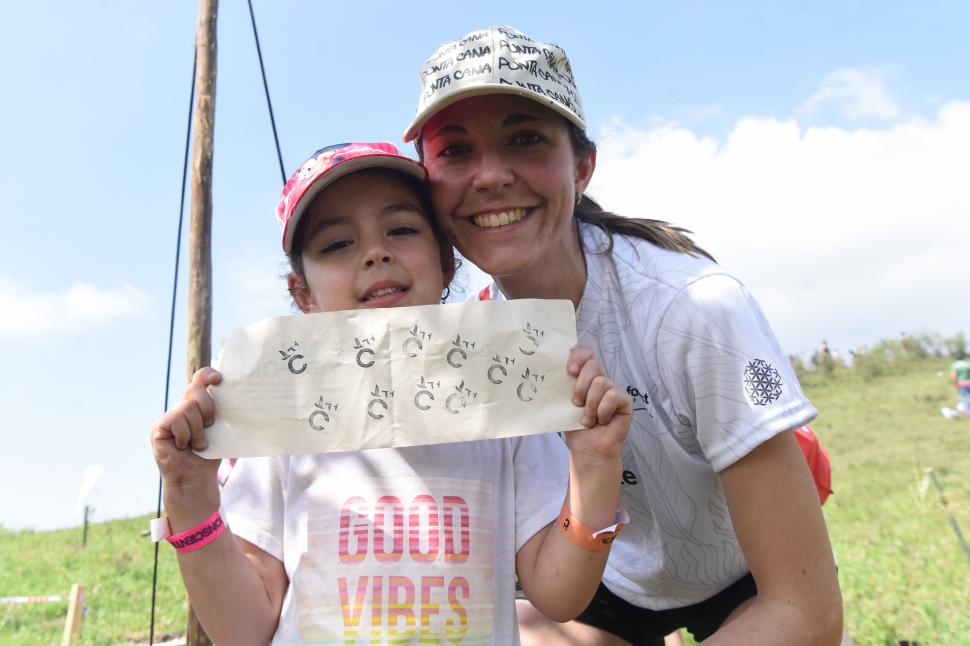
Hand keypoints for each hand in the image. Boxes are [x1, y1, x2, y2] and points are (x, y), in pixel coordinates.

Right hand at [151, 367, 222, 493]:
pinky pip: (176, 420)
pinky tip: (184, 446)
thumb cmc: (211, 454)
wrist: (197, 478)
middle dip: (207, 408)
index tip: (218, 379)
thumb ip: (223, 413)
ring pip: (187, 408)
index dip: (207, 375)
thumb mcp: (221, 429)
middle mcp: (181, 407)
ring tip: (197, 443)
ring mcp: (168, 416)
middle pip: (195, 390)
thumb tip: (242, 399)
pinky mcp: (158, 427)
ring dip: (198, 430)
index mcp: (197, 405)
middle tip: (209, 426)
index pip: (199, 380)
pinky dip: (185, 435)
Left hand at [564, 347, 631, 461]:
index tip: (569, 371)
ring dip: (590, 405)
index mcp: (585, 376)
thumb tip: (550, 371)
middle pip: (593, 364)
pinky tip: (602, 421)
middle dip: (581, 385)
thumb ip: (562, 385)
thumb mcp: (564, 402)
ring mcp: (614, 389)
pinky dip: (603, 411)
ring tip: (588, 419)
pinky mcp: (625, 400)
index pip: (585, 353)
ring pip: (601, 383)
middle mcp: (601, 379)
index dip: (578, 356)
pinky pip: (612, 396)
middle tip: (576, 403)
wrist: (587, 448)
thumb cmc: (575, 426)